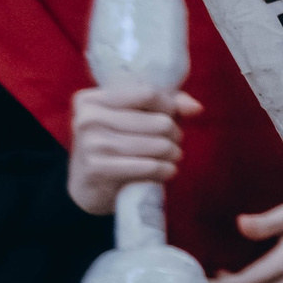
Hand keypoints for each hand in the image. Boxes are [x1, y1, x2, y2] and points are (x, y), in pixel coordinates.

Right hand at [66, 84, 203, 214]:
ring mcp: (90, 144)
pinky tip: (166, 171)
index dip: (170, 107)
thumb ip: (167, 105)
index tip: (172, 118)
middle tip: (173, 143)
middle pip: (160, 121)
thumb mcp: (133, 118)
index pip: (149, 93)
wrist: (87, 188)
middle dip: (175, 134)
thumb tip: (196, 108)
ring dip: (174, 154)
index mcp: (91, 99)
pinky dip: (166, 170)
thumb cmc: (115, 146)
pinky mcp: (97, 168)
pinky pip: (150, 167)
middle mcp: (87, 118)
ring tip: (172, 157)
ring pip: (160, 144)